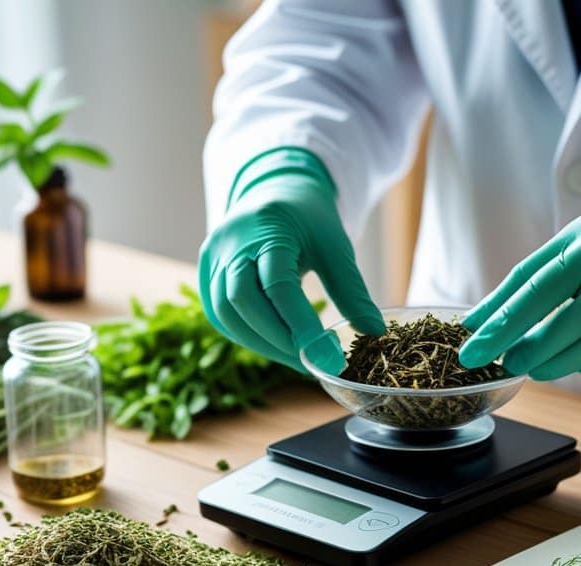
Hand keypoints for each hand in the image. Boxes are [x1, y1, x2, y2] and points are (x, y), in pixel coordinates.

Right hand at [199, 148, 383, 373]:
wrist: (274, 190)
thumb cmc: (308, 218)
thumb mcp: (335, 246)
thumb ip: (352, 290)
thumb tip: (374, 332)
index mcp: (267, 229)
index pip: (279, 285)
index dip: (302, 326)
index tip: (329, 357)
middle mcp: (230, 243)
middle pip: (242, 301)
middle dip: (279, 339)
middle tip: (313, 361)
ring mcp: (213, 258)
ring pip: (226, 313)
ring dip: (262, 344)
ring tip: (298, 358)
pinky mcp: (207, 274)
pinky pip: (221, 315)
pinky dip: (249, 336)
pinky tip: (276, 346)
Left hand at [458, 170, 580, 378]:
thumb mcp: (573, 239)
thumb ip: (525, 278)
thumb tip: (479, 318)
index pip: (536, 292)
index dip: (501, 326)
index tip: (472, 350)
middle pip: (565, 325)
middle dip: (530, 350)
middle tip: (508, 363)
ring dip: (558, 363)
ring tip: (537, 366)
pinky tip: (577, 363)